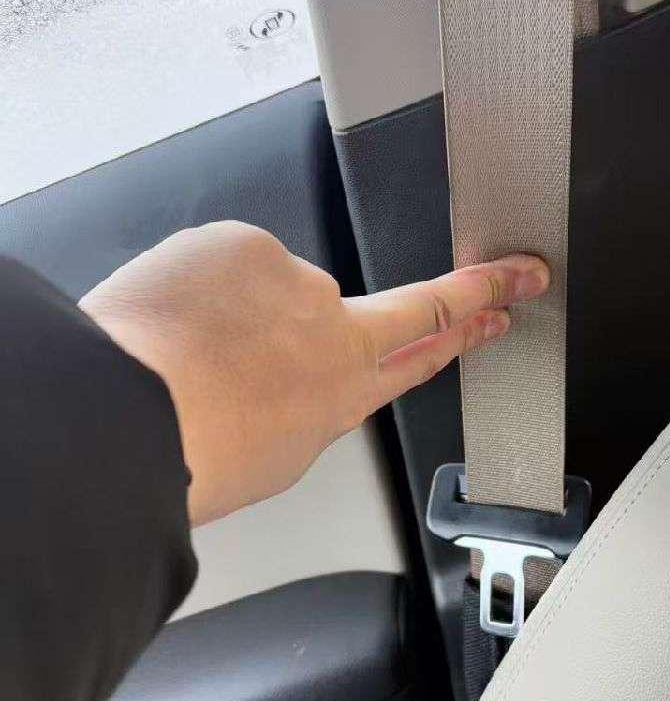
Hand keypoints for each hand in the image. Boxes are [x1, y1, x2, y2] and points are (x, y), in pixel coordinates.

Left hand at [80, 222, 548, 525]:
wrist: (130, 414)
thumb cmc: (191, 454)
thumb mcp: (270, 457)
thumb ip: (301, 405)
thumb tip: (290, 374)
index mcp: (343, 394)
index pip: (425, 353)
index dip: (470, 329)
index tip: (503, 308)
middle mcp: (335, 333)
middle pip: (415, 304)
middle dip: (473, 288)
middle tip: (508, 274)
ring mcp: (295, 282)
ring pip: (275, 286)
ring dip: (241, 309)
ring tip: (191, 348)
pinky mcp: (245, 243)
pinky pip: (225, 260)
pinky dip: (201, 285)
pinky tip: (175, 319)